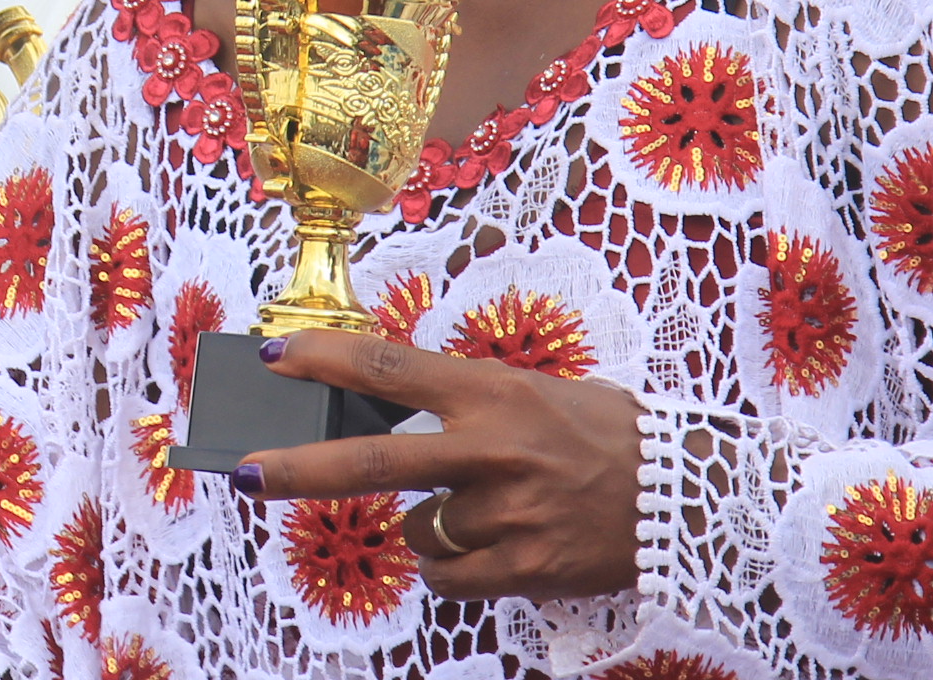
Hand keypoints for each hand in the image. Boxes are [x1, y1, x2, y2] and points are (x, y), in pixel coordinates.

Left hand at [229, 329, 641, 600]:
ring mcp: (506, 512)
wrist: (690, 497)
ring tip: (486, 508)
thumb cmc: (609, 434)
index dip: (326, 359)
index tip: (274, 356)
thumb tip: (384, 405)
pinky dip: (450, 566)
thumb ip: (468, 401)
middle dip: (297, 465)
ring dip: (426, 524)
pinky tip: (488, 547)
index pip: (392, 369)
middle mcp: (493, 449)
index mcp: (496, 392)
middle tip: (242, 470)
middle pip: (372, 457)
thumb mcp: (538, 391)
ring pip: (415, 527)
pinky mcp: (524, 567)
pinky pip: (447, 575)